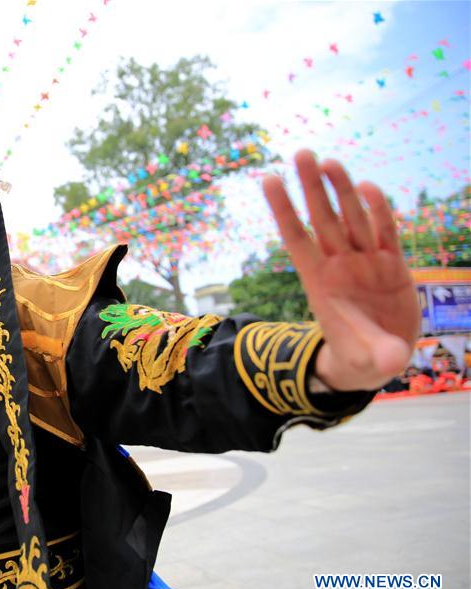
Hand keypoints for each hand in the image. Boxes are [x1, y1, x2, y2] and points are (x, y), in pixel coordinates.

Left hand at [262, 150, 420, 391]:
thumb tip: (391, 362)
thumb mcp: (367, 360)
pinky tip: (368, 187)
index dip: (284, 209)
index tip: (269, 179)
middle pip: (323, 219)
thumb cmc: (359, 356)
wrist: (376, 358)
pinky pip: (385, 232)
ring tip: (329, 162)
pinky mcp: (392, 264)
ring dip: (341, 190)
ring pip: (351, 218)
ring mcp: (365, 262)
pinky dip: (378, 210)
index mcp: (320, 282)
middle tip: (301, 153)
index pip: (296, 238)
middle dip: (312, 188)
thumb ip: (377, 354)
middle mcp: (340, 265)